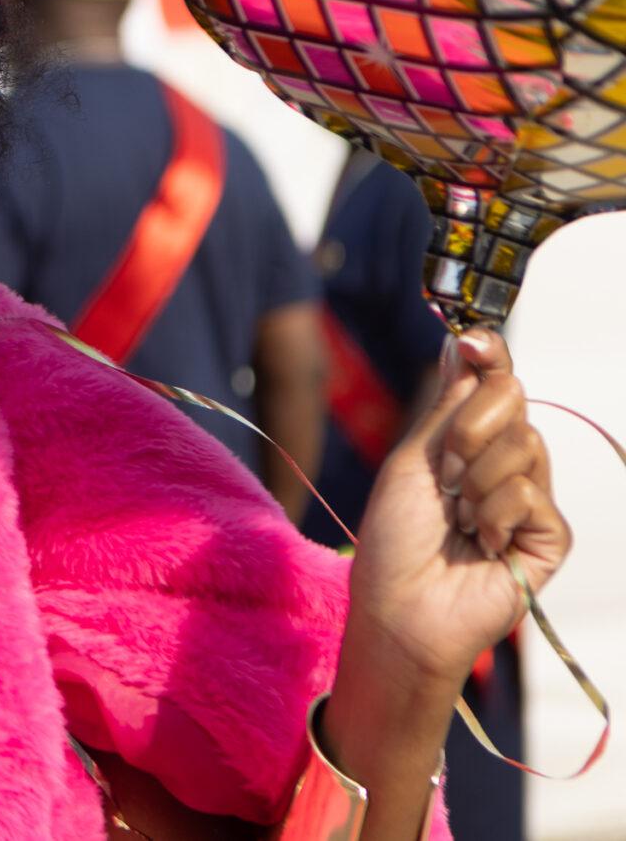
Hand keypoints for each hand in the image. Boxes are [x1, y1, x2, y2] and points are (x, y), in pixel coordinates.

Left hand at [345, 328, 570, 687]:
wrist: (401, 606)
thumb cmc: (396, 539)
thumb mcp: (413, 461)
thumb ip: (447, 405)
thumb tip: (464, 341)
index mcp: (468, 441)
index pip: (494, 383)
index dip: (490, 356)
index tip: (474, 340)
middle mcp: (504, 462)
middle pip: (513, 400)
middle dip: (468, 431)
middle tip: (442, 477)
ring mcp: (531, 497)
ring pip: (525, 444)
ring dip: (474, 482)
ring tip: (456, 520)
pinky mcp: (551, 534)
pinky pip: (530, 494)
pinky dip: (495, 516)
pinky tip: (482, 545)